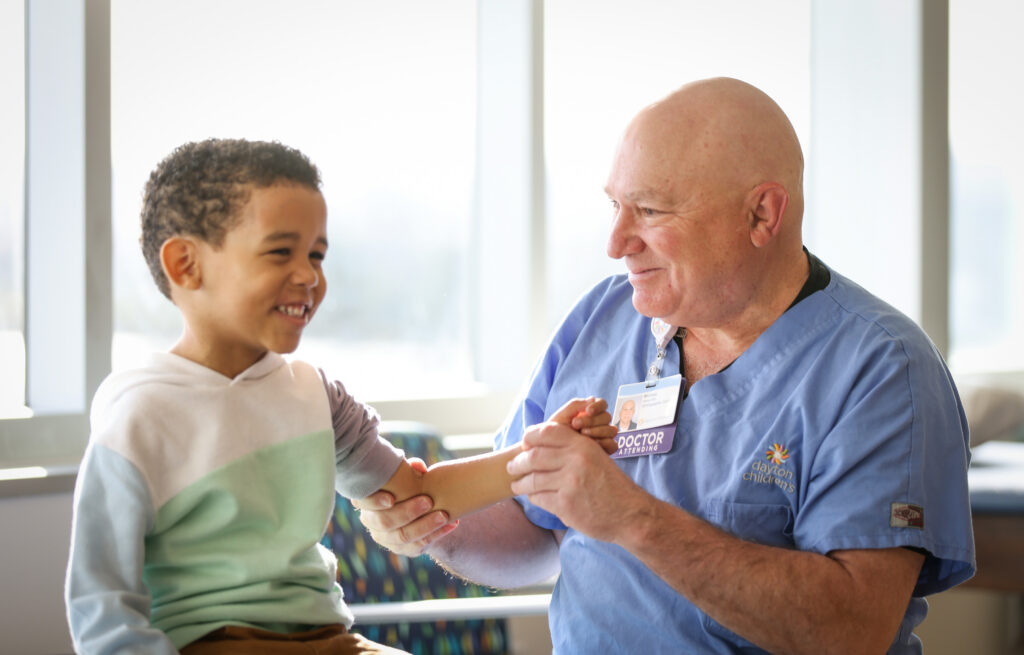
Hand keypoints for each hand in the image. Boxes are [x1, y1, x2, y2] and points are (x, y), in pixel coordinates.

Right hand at [351, 457, 457, 556]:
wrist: (420, 506)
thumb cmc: (409, 485)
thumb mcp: (408, 475)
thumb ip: (411, 469)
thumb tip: (418, 466)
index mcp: (366, 501)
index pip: (362, 502)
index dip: (374, 501)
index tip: (391, 498)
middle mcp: (372, 522)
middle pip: (385, 522)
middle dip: (407, 512)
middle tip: (428, 501)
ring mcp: (386, 538)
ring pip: (403, 536)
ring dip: (425, 525)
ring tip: (443, 515)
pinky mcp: (403, 549)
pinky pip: (418, 546)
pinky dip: (437, 535)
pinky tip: (451, 524)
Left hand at [507, 422, 645, 542]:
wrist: (630, 514)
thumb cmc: (612, 486)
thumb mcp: (597, 457)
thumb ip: (573, 449)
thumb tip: (542, 444)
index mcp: (582, 445)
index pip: (546, 431)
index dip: (530, 436)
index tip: (524, 444)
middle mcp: (575, 460)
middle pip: (533, 455)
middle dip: (518, 462)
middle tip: (512, 467)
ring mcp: (569, 483)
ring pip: (532, 478)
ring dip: (520, 483)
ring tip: (517, 486)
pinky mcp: (565, 504)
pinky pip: (538, 497)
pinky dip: (533, 497)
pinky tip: (533, 497)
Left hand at [546, 396, 617, 454]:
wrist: (551, 451)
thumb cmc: (555, 432)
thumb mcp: (561, 416)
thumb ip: (575, 405)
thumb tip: (592, 398)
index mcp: (590, 412)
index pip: (602, 404)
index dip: (598, 406)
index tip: (588, 411)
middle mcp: (599, 423)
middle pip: (606, 416)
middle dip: (591, 420)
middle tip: (576, 424)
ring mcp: (603, 436)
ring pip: (611, 430)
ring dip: (597, 431)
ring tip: (582, 435)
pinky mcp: (605, 449)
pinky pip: (613, 444)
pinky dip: (604, 443)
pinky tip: (592, 445)